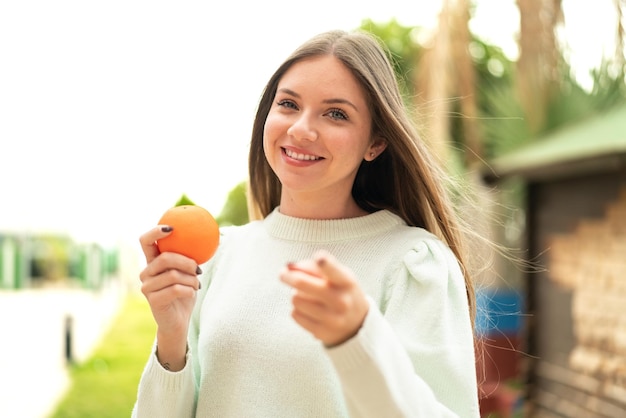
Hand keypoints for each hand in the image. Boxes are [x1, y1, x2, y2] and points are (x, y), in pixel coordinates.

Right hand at [138, 225, 200, 369]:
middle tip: (197, 269)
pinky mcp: (153, 301)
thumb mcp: (188, 273)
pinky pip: (176, 289)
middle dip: (186, 262)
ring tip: (196, 284)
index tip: (171, 228)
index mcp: (152, 262)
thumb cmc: (184, 294)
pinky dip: (189, 290)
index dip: (155, 232)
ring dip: (191, 279)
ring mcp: (147, 287)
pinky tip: (192, 293)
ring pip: (173, 275)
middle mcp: (145, 273)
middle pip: (164, 258)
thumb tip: (206, 239)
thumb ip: (188, 258)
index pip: (145, 241)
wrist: (178, 322)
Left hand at [280, 250, 368, 346]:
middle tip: (283, 273)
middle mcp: (341, 300)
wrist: (356, 324)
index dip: (326, 263)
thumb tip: (289, 267)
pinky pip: (295, 314)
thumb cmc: (340, 291)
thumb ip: (315, 267)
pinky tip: (308, 310)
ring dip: (295, 295)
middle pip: (302, 283)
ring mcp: (332, 318)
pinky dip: (297, 310)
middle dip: (288, 276)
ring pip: (295, 299)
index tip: (319, 258)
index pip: (334, 271)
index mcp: (346, 282)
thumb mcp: (337, 275)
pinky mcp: (321, 332)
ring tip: (305, 296)